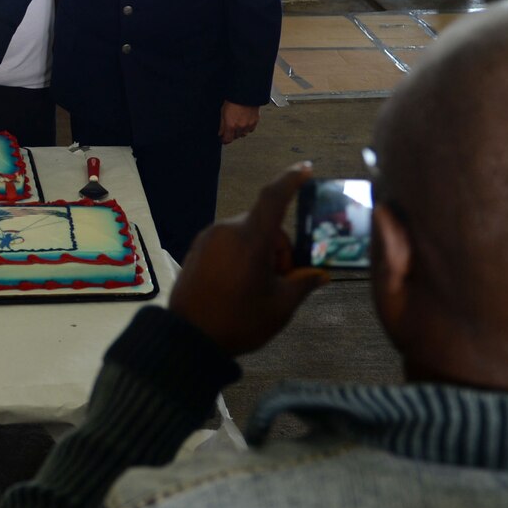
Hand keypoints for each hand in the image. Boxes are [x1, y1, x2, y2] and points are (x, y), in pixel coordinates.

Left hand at [168, 165, 329, 356]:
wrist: (188, 339)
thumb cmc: (238, 321)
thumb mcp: (280, 306)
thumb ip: (303, 283)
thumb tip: (320, 274)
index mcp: (250, 238)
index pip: (274, 197)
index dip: (291, 180)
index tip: (306, 169)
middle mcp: (227, 230)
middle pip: (264, 225)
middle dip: (279, 248)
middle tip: (283, 279)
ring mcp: (208, 239)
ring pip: (246, 234)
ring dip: (260, 253)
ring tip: (260, 287)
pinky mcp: (197, 249)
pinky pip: (228, 243)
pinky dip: (241, 255)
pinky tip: (240, 285)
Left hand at [219, 101, 259, 144]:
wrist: (245, 93)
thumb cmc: (233, 100)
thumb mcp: (223, 112)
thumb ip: (222, 125)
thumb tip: (220, 133)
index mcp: (231, 125)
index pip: (227, 140)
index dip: (224, 140)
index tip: (223, 138)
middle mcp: (240, 127)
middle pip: (235, 137)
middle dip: (231, 134)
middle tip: (230, 128)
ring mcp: (248, 125)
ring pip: (243, 134)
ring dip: (239, 131)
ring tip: (237, 123)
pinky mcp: (255, 122)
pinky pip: (250, 129)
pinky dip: (247, 128)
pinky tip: (244, 121)